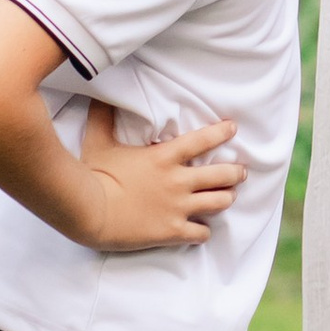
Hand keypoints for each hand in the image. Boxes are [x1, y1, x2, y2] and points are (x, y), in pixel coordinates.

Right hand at [76, 102, 245, 252]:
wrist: (88, 212)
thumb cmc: (94, 176)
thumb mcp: (99, 142)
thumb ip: (103, 118)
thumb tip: (99, 97)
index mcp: (164, 157)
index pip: (202, 140)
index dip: (221, 132)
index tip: (233, 128)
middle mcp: (178, 181)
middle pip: (222, 174)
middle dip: (236, 172)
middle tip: (241, 172)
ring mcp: (178, 207)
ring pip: (219, 202)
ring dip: (226, 199)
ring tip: (228, 197)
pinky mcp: (172, 231)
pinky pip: (201, 233)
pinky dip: (204, 232)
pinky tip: (202, 230)